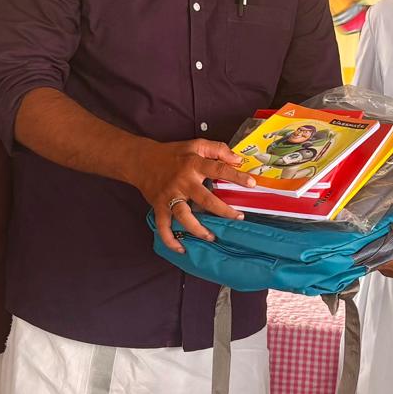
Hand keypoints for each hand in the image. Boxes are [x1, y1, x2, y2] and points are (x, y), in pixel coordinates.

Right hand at [130, 139, 254, 252]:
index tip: (252, 183)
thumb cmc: (173, 154)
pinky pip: (164, 227)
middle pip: (205, 199)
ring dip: (199, 229)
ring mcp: (170, 196)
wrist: (140, 160)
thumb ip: (218, 149)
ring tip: (212, 237)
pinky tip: (182, 249)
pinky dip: (171, 240)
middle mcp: (182, 182)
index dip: (236, 176)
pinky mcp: (159, 207)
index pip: (218, 169)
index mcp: (193, 165)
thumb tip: (237, 159)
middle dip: (223, 210)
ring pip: (185, 217)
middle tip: (238, 218)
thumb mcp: (196, 144)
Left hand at [378, 222, 392, 300]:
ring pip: (383, 255)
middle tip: (383, 228)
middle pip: (376, 252)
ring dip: (386, 244)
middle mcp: (387, 269)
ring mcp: (392, 270)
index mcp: (388, 264)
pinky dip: (392, 249)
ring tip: (390, 233)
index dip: (373, 239)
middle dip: (380, 240)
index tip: (376, 229)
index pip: (372, 251)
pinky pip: (389, 257)